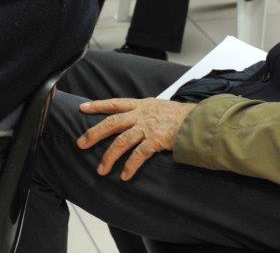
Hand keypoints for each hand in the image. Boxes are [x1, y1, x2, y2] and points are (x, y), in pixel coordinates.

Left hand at [77, 97, 194, 179]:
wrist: (198, 121)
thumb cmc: (179, 116)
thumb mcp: (158, 108)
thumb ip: (143, 112)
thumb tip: (130, 120)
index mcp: (140, 105)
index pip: (114, 103)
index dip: (97, 105)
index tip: (82, 108)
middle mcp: (141, 114)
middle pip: (112, 122)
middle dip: (94, 133)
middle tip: (81, 143)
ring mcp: (148, 127)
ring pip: (122, 141)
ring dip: (109, 156)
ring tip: (101, 169)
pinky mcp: (156, 140)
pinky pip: (139, 155)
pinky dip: (130, 166)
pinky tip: (124, 175)